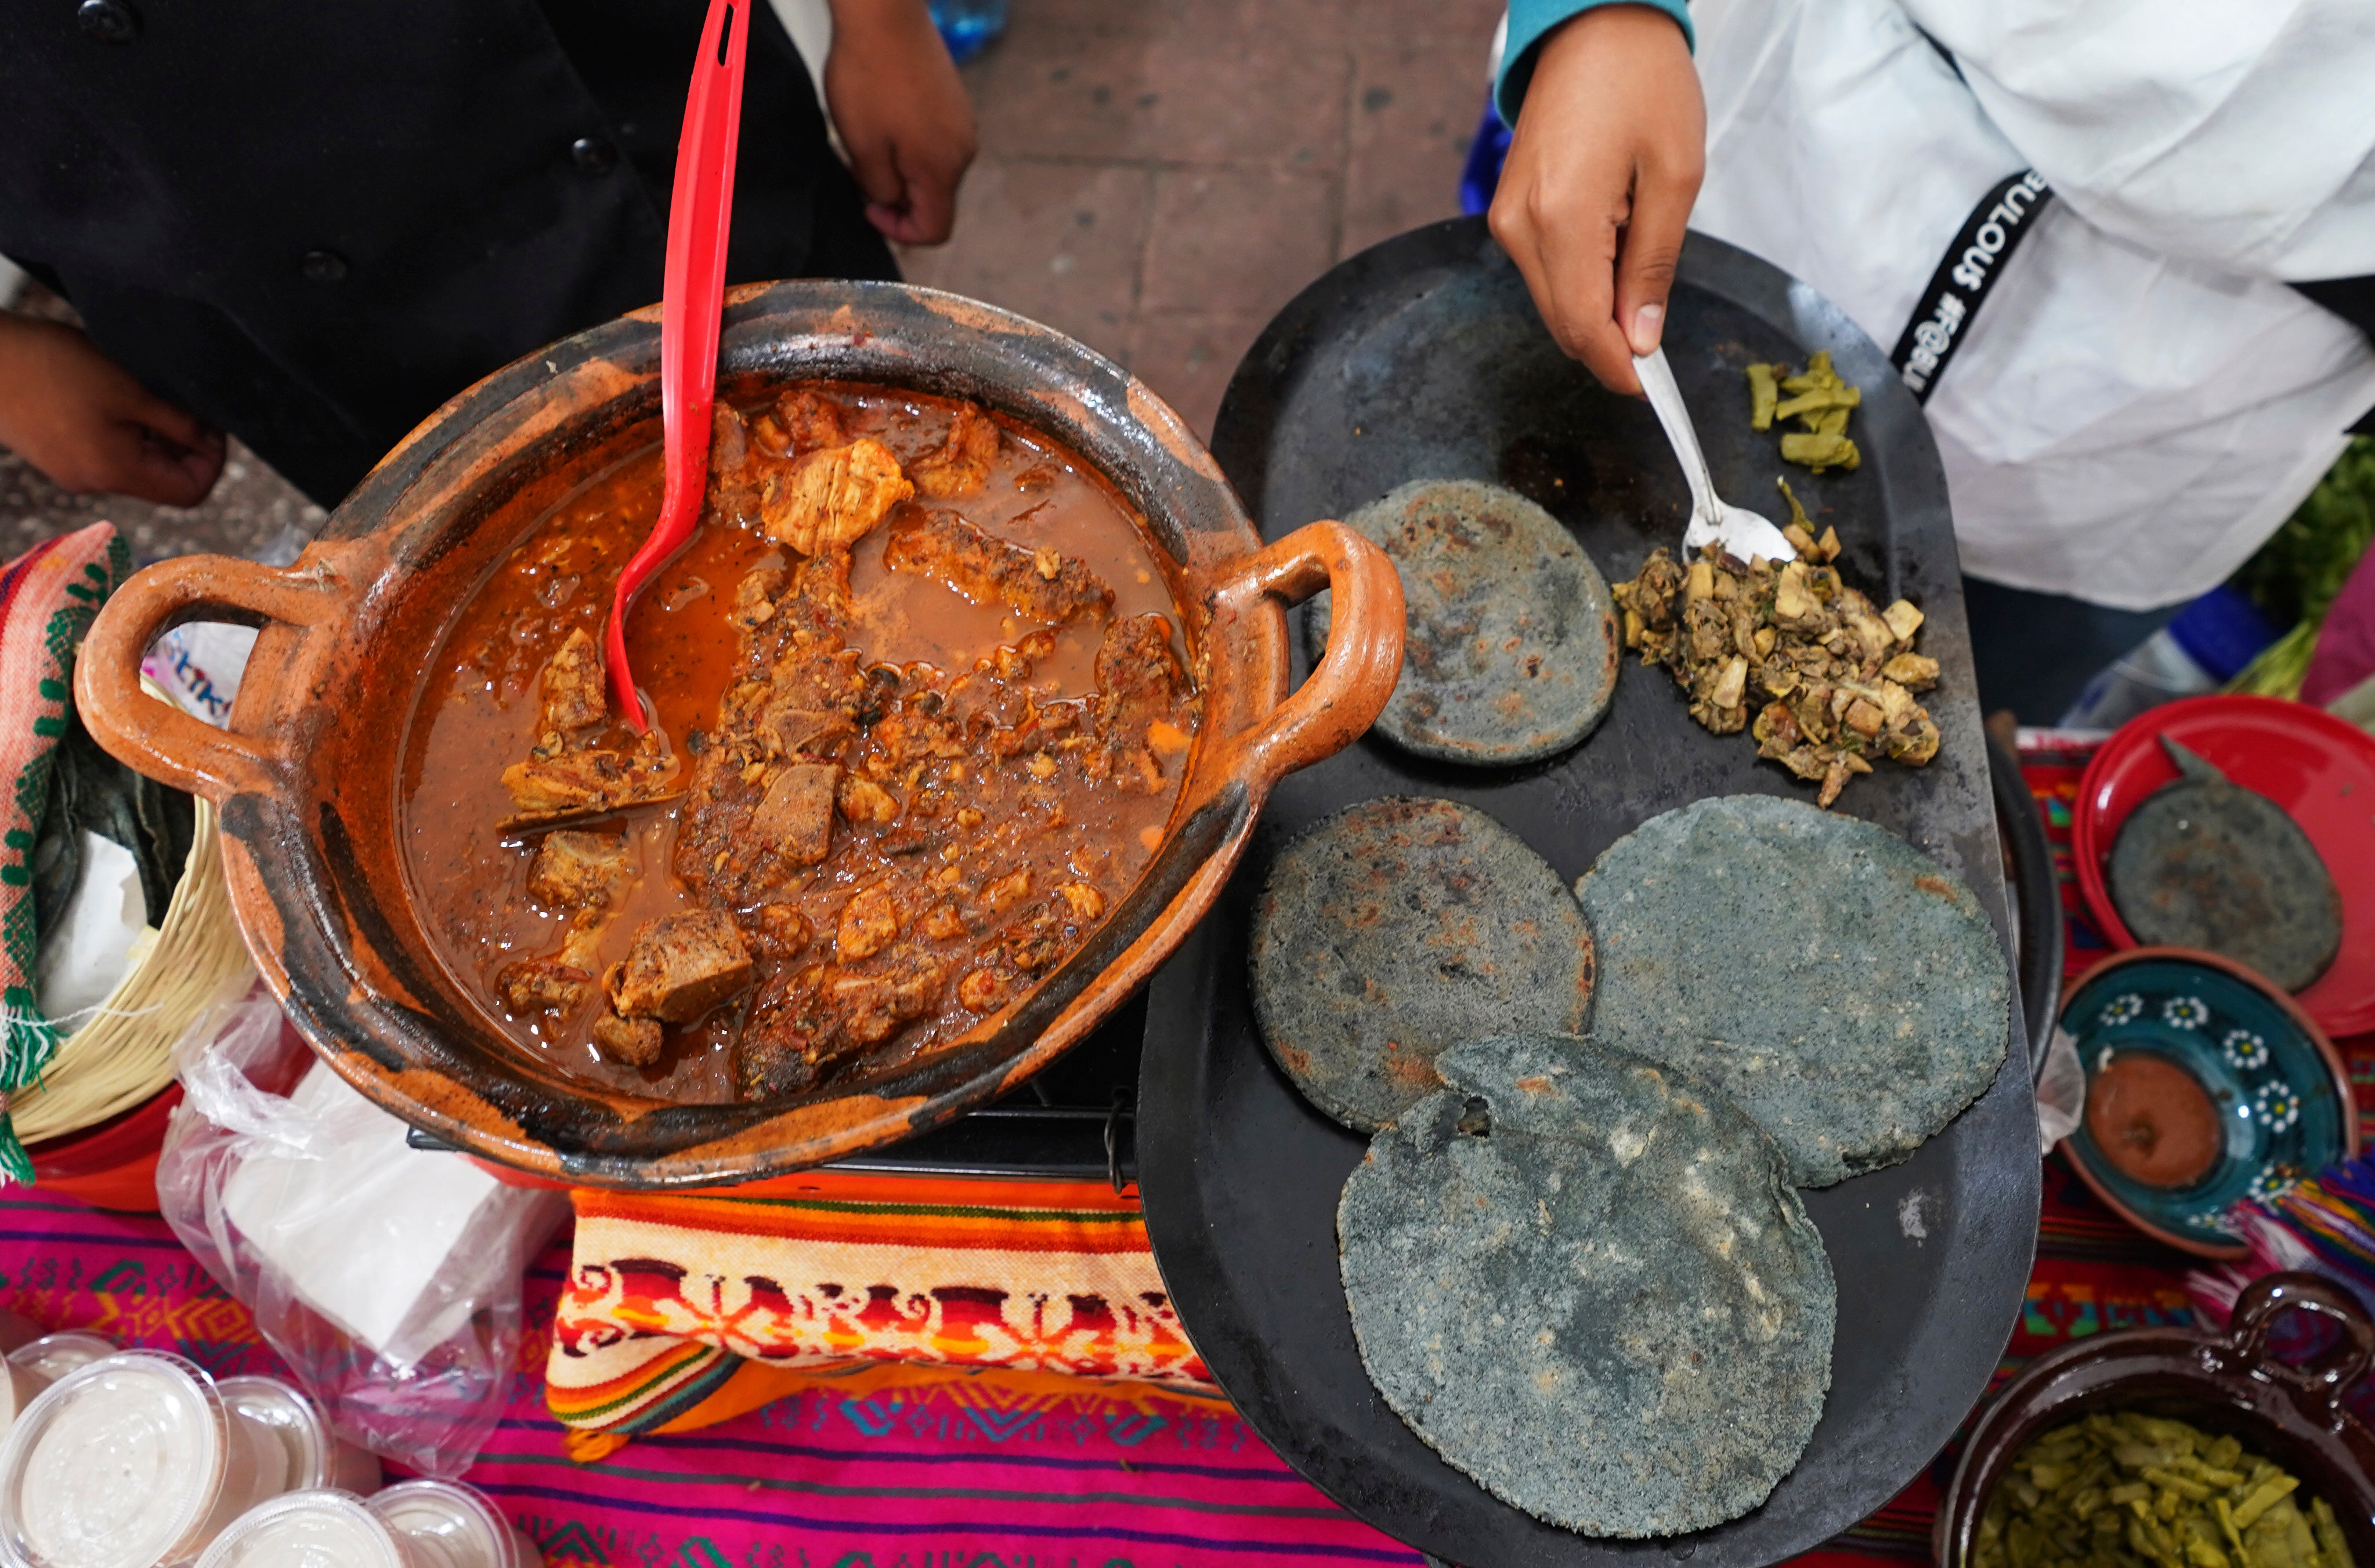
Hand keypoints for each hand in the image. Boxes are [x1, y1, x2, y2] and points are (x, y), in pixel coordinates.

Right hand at [0, 315, 223, 505]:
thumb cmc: (55, 366)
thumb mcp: (131, 390)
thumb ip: (178, 423)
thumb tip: (210, 440)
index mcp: (117, 473)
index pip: (190, 493)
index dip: (213, 461)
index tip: (214, 425)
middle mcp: (94, 483)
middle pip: (163, 481)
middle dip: (186, 447)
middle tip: (188, 405)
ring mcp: (71, 471)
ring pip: (135, 465)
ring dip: (155, 437)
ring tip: (151, 396)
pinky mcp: (54, 454)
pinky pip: (105, 453)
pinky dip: (126, 433)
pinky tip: (118, 398)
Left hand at [823, 0, 978, 244]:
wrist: (884, 13)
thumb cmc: (869, 76)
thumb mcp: (862, 147)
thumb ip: (881, 189)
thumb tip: (892, 202)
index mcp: (943, 167)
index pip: (935, 230)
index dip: (899, 232)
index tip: (868, 207)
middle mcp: (964, 149)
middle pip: (935, 200)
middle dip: (896, 197)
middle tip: (858, 170)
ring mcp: (963, 123)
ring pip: (932, 170)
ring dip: (900, 169)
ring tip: (868, 140)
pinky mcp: (955, 102)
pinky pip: (935, 141)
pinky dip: (909, 145)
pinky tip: (884, 119)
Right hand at [1489, 4, 1704, 394]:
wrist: (1594, 24)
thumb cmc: (1643, 82)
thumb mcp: (1674, 176)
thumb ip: (1654, 265)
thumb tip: (1641, 338)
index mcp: (1560, 218)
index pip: (1582, 327)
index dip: (1616, 367)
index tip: (1651, 388)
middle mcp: (1520, 226)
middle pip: (1561, 323)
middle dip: (1608, 344)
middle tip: (1657, 344)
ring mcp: (1507, 219)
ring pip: (1552, 300)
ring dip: (1595, 308)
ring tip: (1640, 269)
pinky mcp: (1509, 209)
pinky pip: (1544, 269)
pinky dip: (1580, 280)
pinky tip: (1614, 252)